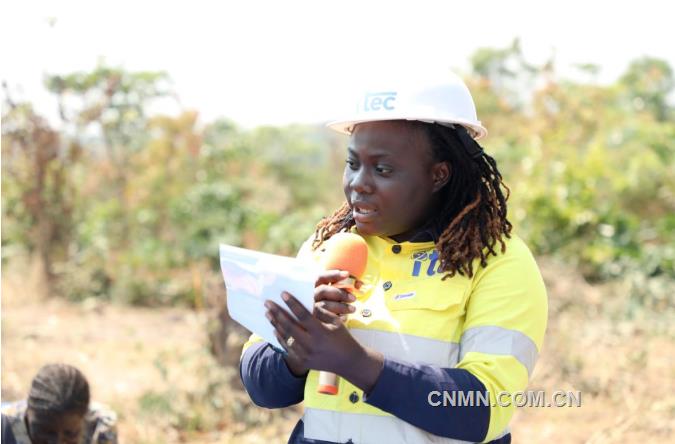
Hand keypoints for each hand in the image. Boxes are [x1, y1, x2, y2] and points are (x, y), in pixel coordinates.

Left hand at [265, 291, 383, 392]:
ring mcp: (305, 355)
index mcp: (321, 332)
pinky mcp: (303, 362)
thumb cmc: (342, 337)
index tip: (283, 294)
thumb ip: (319, 312)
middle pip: (290, 326)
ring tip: (268, 313)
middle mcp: (311, 344)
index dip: (292, 304)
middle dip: (277, 313)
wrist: (347, 362)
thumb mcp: (335, 322)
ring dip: (276, 324)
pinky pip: (287, 348)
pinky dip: (280, 337)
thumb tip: (304, 302)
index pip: (303, 315)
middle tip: (267, 303)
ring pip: (286, 337)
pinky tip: (275, 328)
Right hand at [314, 270, 356, 316]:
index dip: (333, 275)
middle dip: (340, 293)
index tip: (347, 274)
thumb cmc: (337, 303)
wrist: (331, 322)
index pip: (322, 277)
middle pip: (323, 290)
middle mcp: (314, 296)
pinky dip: (336, 318)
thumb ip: (349, 287)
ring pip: (324, 305)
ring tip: (353, 309)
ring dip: (341, 307)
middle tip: (354, 298)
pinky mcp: (316, 320)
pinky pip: (325, 319)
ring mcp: (314, 308)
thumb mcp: (342, 293)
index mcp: (318, 286)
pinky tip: (344, 318)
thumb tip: (358, 284)